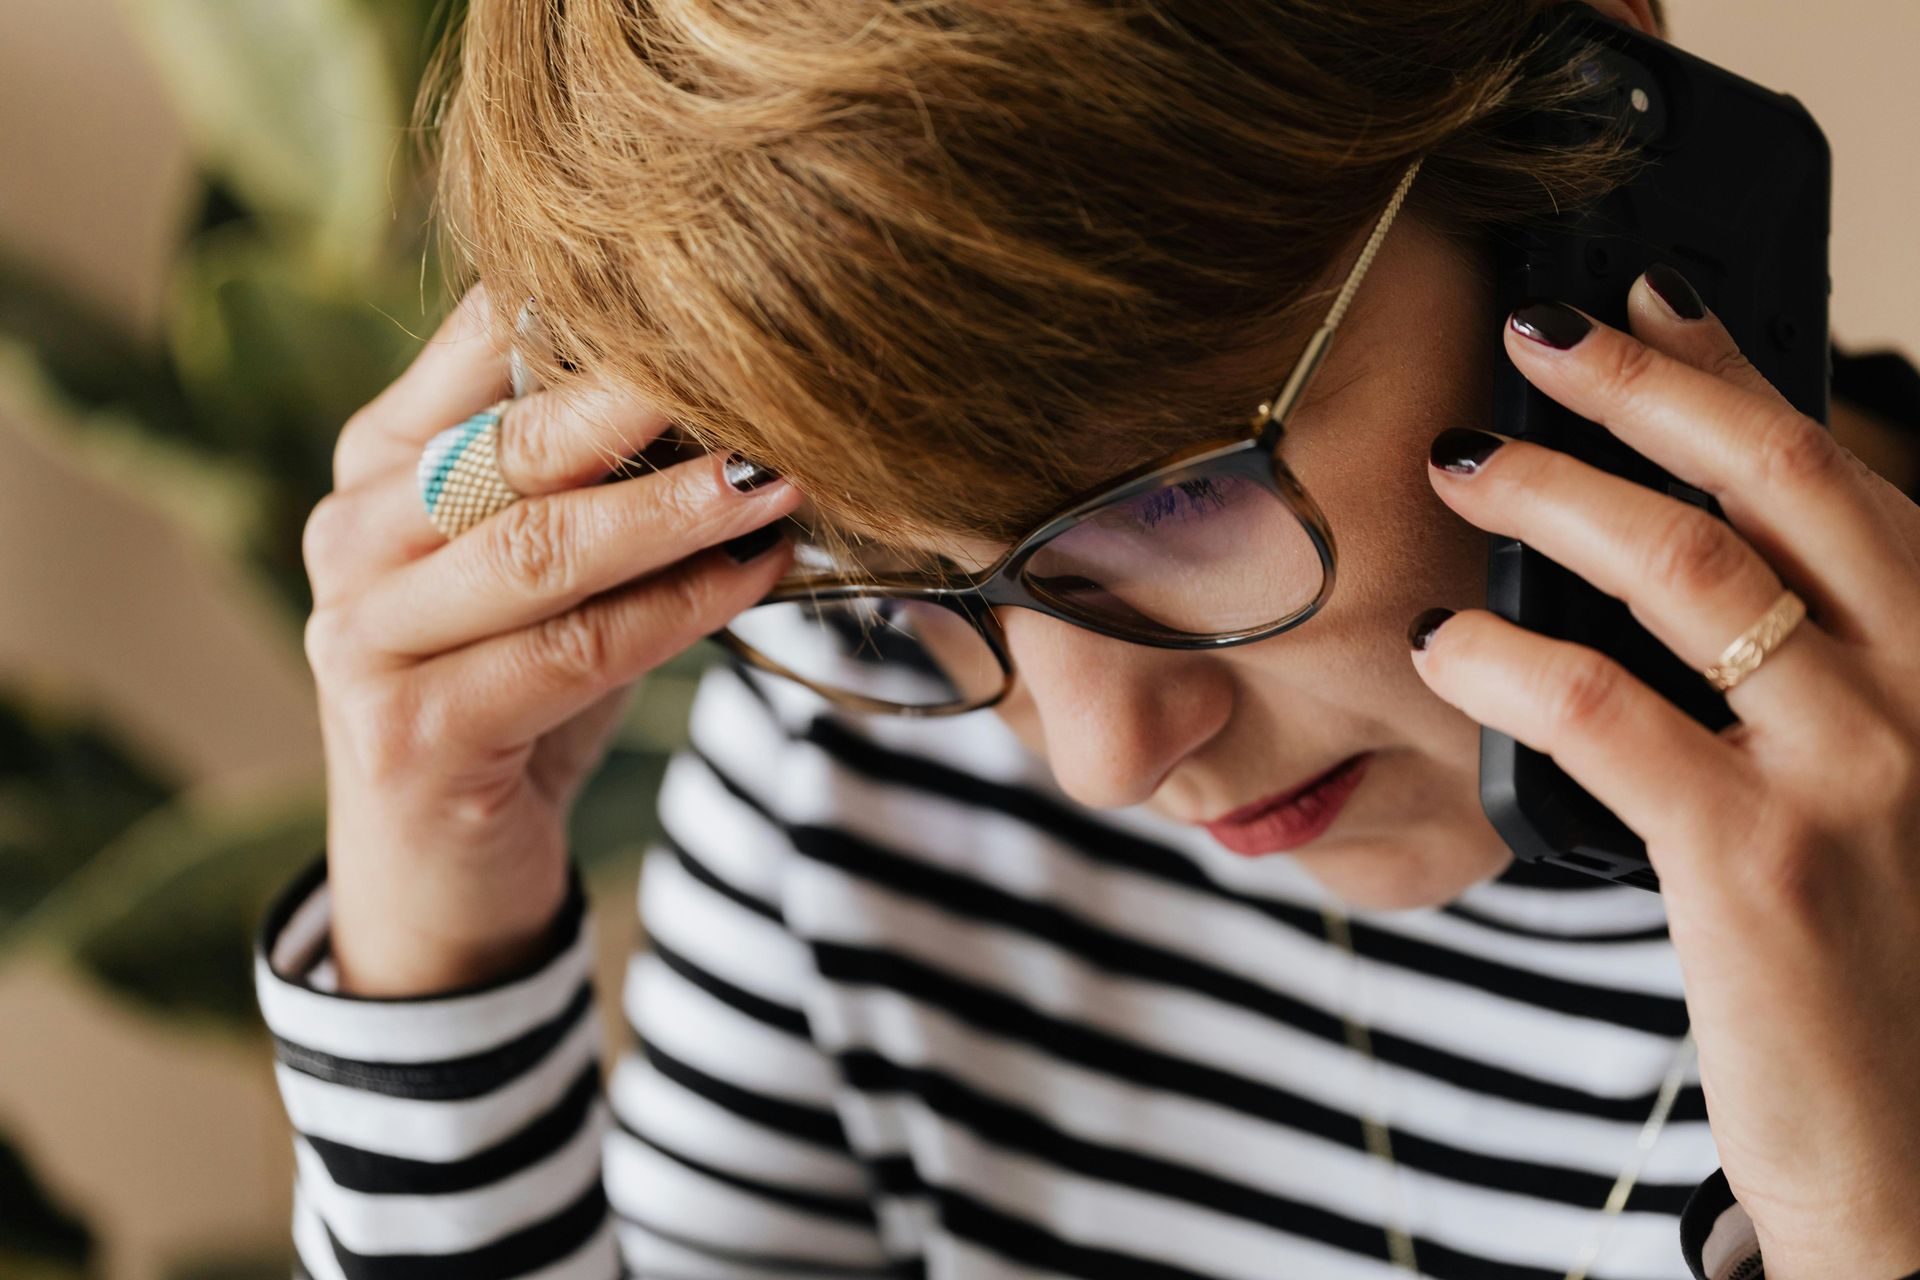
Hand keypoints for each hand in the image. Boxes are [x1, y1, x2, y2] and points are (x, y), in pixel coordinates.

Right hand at [304, 284, 799, 994]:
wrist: (444, 870)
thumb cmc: (516, 691)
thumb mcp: (549, 569)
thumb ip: (597, 480)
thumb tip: (743, 391)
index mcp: (378, 462)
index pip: (477, 347)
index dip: (591, 310)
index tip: (714, 287)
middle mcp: (351, 533)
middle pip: (511, 444)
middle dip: (644, 403)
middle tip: (762, 370)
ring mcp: (363, 635)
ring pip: (541, 549)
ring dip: (676, 511)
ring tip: (779, 478)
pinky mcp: (408, 731)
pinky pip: (569, 651)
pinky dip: (675, 611)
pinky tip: (753, 578)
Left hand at [1408, 270, 1919, 1277]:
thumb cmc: (1880, 962)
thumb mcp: (1876, 790)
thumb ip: (1802, 674)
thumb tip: (1670, 565)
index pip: (1838, 475)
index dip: (1735, 373)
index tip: (1645, 299)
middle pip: (1776, 484)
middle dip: (1645, 389)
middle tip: (1531, 333)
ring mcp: (1856, 771)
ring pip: (1688, 573)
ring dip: (1558, 496)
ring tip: (1463, 465)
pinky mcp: (1759, 863)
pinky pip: (1607, 713)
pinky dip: (1508, 662)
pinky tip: (1440, 646)